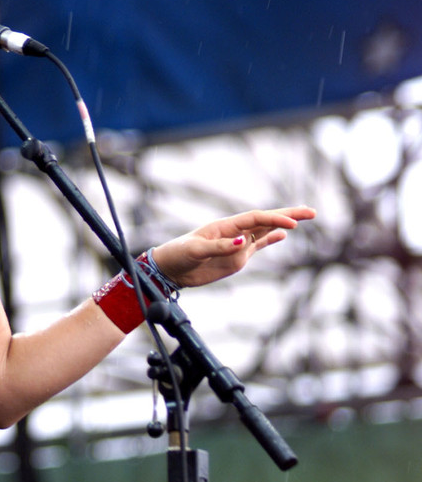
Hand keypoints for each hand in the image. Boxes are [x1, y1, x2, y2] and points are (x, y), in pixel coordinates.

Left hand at [151, 205, 314, 287]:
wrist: (170, 269)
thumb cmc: (178, 255)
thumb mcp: (195, 250)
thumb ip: (219, 247)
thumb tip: (243, 242)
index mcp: (225, 226)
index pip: (256, 219)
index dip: (274, 219)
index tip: (292, 224)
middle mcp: (234, 233)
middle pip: (265, 220)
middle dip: (288, 214)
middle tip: (312, 212)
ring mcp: (237, 245)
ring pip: (265, 231)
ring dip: (283, 223)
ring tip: (303, 218)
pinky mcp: (237, 258)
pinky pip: (258, 245)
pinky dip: (271, 239)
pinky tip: (284, 234)